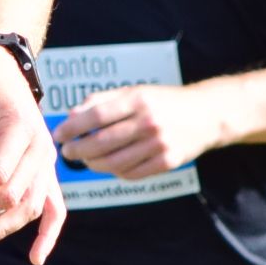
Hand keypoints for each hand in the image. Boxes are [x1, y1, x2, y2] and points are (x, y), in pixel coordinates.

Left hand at [0, 48, 65, 261]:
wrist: (2, 68)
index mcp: (22, 127)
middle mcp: (42, 148)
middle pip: (12, 194)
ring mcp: (48, 161)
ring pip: (31, 206)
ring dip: (3, 226)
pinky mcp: (46, 171)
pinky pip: (55, 207)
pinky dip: (48, 233)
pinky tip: (37, 258)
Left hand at [52, 81, 223, 179]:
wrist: (206, 114)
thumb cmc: (163, 101)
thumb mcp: (134, 91)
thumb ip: (101, 100)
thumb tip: (71, 116)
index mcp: (137, 100)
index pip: (95, 116)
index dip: (72, 128)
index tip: (58, 135)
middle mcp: (148, 122)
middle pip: (101, 143)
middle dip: (77, 150)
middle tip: (67, 152)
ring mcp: (159, 144)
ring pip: (114, 162)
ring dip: (93, 164)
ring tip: (85, 160)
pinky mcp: (167, 162)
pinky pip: (131, 173)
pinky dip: (115, 171)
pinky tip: (109, 165)